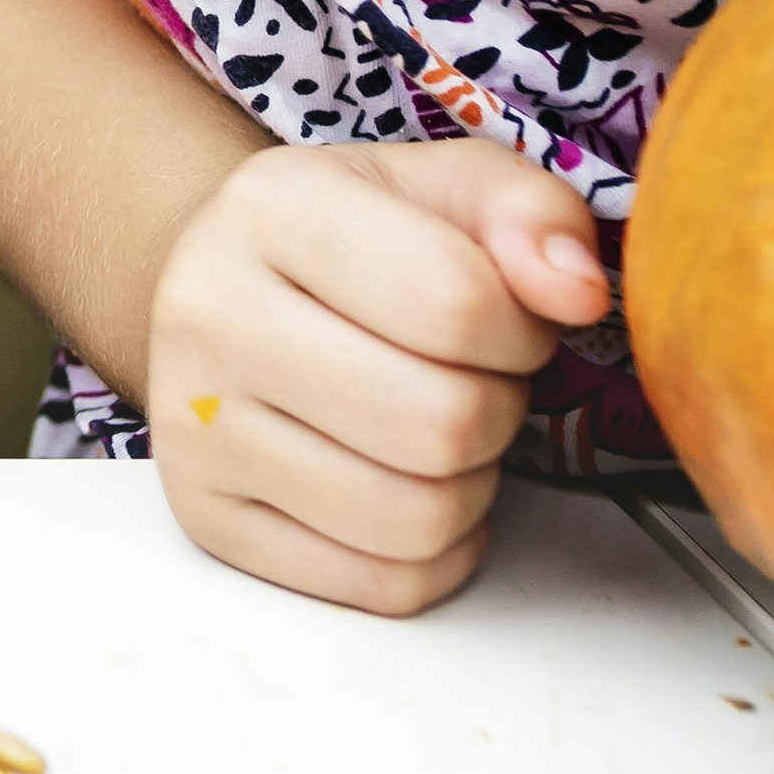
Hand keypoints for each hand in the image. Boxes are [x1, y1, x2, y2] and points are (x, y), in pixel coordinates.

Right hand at [145, 139, 609, 615]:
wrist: (218, 290)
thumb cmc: (349, 241)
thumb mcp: (446, 186)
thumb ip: (533, 212)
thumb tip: (579, 293)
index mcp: (270, 209)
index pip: (455, 302)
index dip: (522, 328)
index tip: (506, 320)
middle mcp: (207, 315)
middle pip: (441, 425)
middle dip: (496, 410)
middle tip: (470, 380)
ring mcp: (193, 428)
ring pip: (415, 519)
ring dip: (468, 486)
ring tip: (438, 432)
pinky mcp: (206, 518)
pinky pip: (382, 586)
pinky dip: (435, 553)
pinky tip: (411, 488)